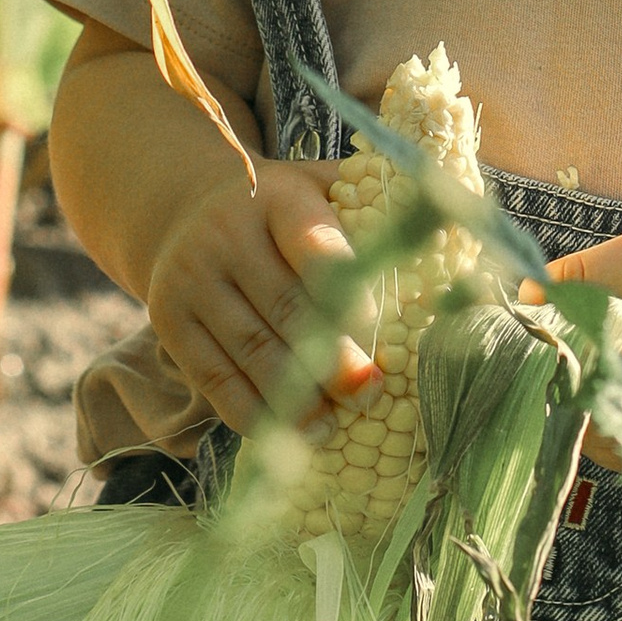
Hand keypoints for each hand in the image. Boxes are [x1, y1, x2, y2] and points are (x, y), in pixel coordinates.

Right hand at [146, 156, 376, 435]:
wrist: (186, 206)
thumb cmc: (280, 209)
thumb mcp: (319, 187)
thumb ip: (371, 207)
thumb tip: (451, 236)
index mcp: (276, 198)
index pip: (313, 244)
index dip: (348, 291)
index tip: (378, 328)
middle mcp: (226, 234)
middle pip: (284, 307)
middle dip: (331, 359)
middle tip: (370, 395)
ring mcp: (192, 279)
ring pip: (249, 350)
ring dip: (295, 397)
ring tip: (333, 427)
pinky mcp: (170, 322)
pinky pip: (213, 378)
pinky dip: (252, 413)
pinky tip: (287, 433)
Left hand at [546, 224, 621, 445]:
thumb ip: (592, 271)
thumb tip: (527, 298)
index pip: (611, 370)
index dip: (569, 352)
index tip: (542, 330)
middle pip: (599, 417)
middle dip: (566, 383)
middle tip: (552, 347)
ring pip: (603, 443)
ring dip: (579, 405)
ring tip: (581, 362)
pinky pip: (621, 450)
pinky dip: (601, 420)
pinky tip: (605, 385)